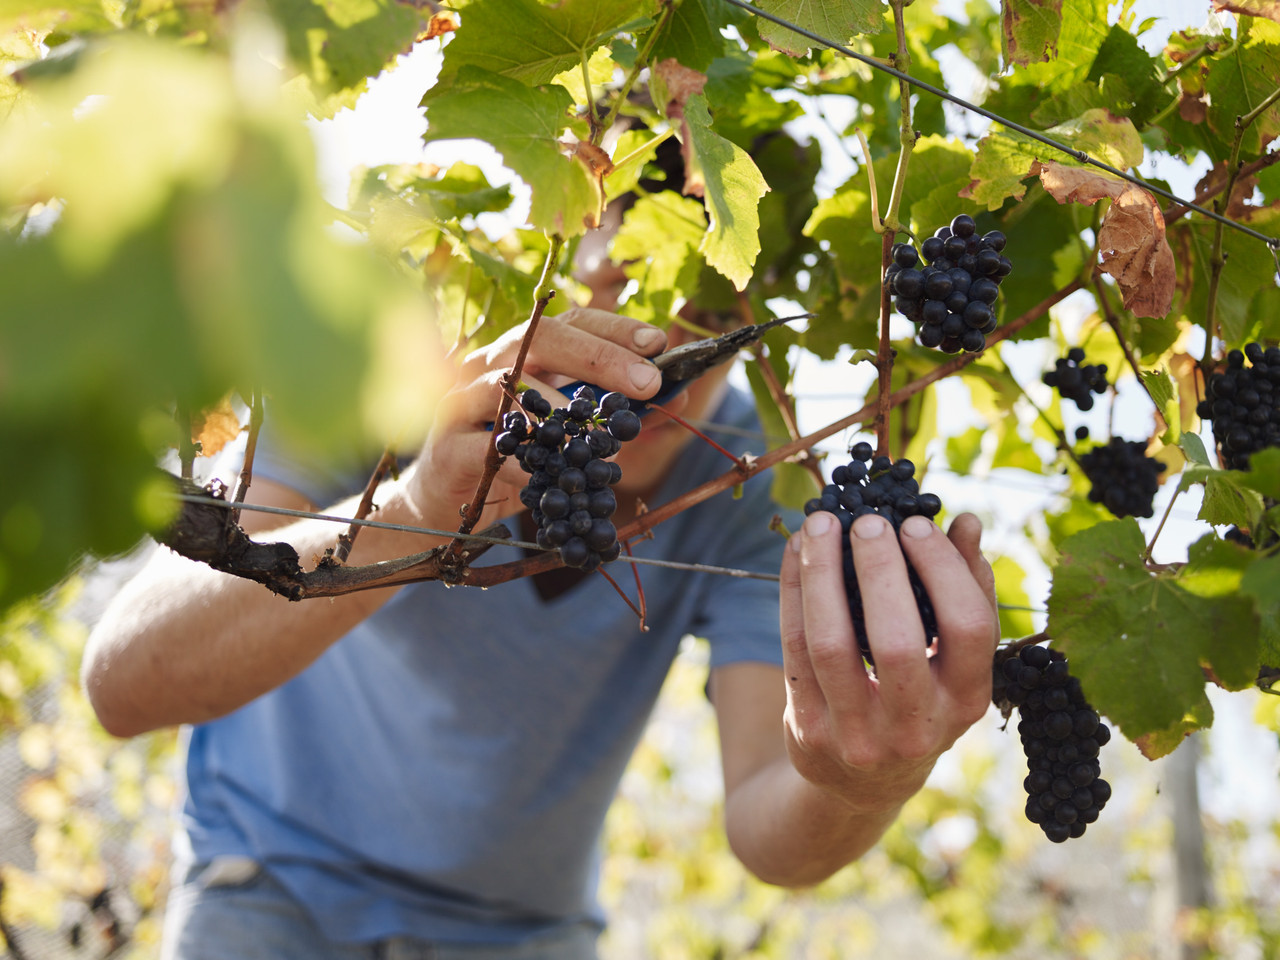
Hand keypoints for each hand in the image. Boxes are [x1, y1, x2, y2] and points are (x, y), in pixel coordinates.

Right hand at [405, 307, 667, 529]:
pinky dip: (524, 457)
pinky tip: (552, 467)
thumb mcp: (569, 432)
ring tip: (599, 428)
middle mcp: (488, 365)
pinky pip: (489, 447)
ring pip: (507, 388)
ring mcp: (461, 403)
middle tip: (647, 383)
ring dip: (561, 406)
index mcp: (522, 353)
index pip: (571, 324)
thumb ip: (616, 413)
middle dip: (600, 357)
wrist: (447, 501)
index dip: (615, 328)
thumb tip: (678, 399)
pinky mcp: (447, 447)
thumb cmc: (515, 457)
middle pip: (542, 340)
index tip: (658, 343)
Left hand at [778, 510, 997, 813]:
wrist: (862, 783)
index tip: (915, 524)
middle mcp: (916, 726)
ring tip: (820, 523)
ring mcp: (857, 733)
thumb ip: (966, 591)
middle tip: (867, 521)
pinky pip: (793, 648)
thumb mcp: (953, 664)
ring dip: (822, 573)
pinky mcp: (809, 728)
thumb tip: (964, 523)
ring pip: (830, 644)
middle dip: (879, 571)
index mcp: (966, 702)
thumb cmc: (918, 701)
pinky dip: (792, 591)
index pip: (966, 630)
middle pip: (896, 642)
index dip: (942, 571)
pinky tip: (795, 552)